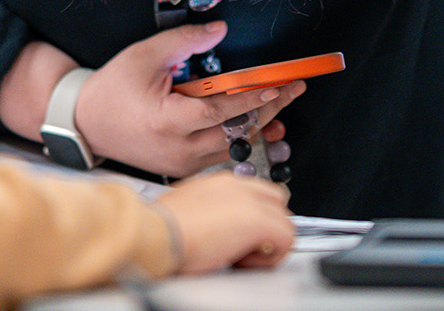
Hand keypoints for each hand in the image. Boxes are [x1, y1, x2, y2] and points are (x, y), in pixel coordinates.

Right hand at [76, 21, 306, 176]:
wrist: (85, 124)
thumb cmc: (112, 89)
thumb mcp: (145, 56)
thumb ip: (185, 40)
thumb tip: (219, 30)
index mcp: (168, 122)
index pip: (222, 111)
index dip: (252, 98)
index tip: (277, 85)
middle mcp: (178, 149)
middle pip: (236, 133)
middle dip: (267, 110)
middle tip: (291, 91)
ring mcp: (181, 164)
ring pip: (231, 148)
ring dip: (258, 127)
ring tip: (282, 108)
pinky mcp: (181, 169)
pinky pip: (219, 156)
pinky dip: (239, 139)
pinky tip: (258, 127)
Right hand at [152, 172, 293, 272]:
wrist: (156, 232)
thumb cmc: (161, 228)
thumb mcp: (187, 209)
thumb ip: (208, 210)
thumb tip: (215, 228)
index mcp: (220, 182)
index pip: (258, 192)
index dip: (256, 215)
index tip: (244, 235)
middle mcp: (238, 186)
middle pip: (277, 202)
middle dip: (268, 227)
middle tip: (245, 248)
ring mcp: (251, 202)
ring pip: (285, 220)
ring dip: (268, 244)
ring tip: (242, 257)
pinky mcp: (259, 221)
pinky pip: (287, 238)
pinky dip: (272, 256)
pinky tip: (245, 261)